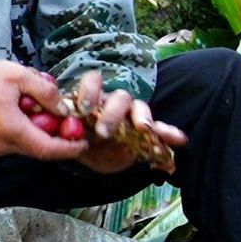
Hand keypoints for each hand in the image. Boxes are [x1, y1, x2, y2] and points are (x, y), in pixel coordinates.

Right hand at [0, 60, 87, 159]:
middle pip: (39, 149)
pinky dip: (28, 132)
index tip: (84, 142)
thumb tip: (64, 109)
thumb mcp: (19, 75)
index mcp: (10, 129)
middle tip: (70, 123)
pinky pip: (17, 144)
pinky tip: (29, 115)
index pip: (46, 148)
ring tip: (46, 112)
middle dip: (57, 138)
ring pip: (28, 147)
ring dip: (41, 133)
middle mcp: (2, 145)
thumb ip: (45, 92)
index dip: (68, 148)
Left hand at [69, 71, 187, 173]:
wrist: (96, 159)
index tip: (84, 109)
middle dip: (113, 112)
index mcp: (94, 100)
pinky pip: (161, 128)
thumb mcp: (69, 139)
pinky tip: (178, 139)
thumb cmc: (81, 142)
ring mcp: (132, 117)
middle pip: (120, 97)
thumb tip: (62, 126)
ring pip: (140, 107)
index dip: (89, 91)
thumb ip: (65, 132)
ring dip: (142, 117)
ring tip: (143, 129)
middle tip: (104, 132)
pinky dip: (170, 132)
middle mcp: (114, 104)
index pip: (93, 82)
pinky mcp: (148, 133)